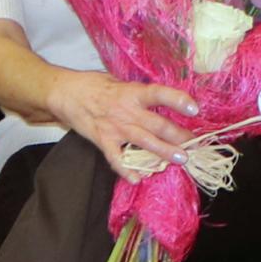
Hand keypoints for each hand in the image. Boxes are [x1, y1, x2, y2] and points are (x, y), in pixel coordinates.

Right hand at [48, 70, 202, 171]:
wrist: (64, 93)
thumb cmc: (93, 85)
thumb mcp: (118, 82)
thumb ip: (138, 93)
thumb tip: (160, 100)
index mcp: (132, 93)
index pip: (158, 94)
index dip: (177, 100)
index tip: (195, 108)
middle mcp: (126, 111)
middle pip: (158, 125)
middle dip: (179, 136)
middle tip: (196, 144)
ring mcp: (115, 128)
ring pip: (144, 143)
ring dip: (164, 152)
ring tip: (181, 159)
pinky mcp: (103, 141)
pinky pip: (117, 159)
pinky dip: (127, 171)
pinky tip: (138, 179)